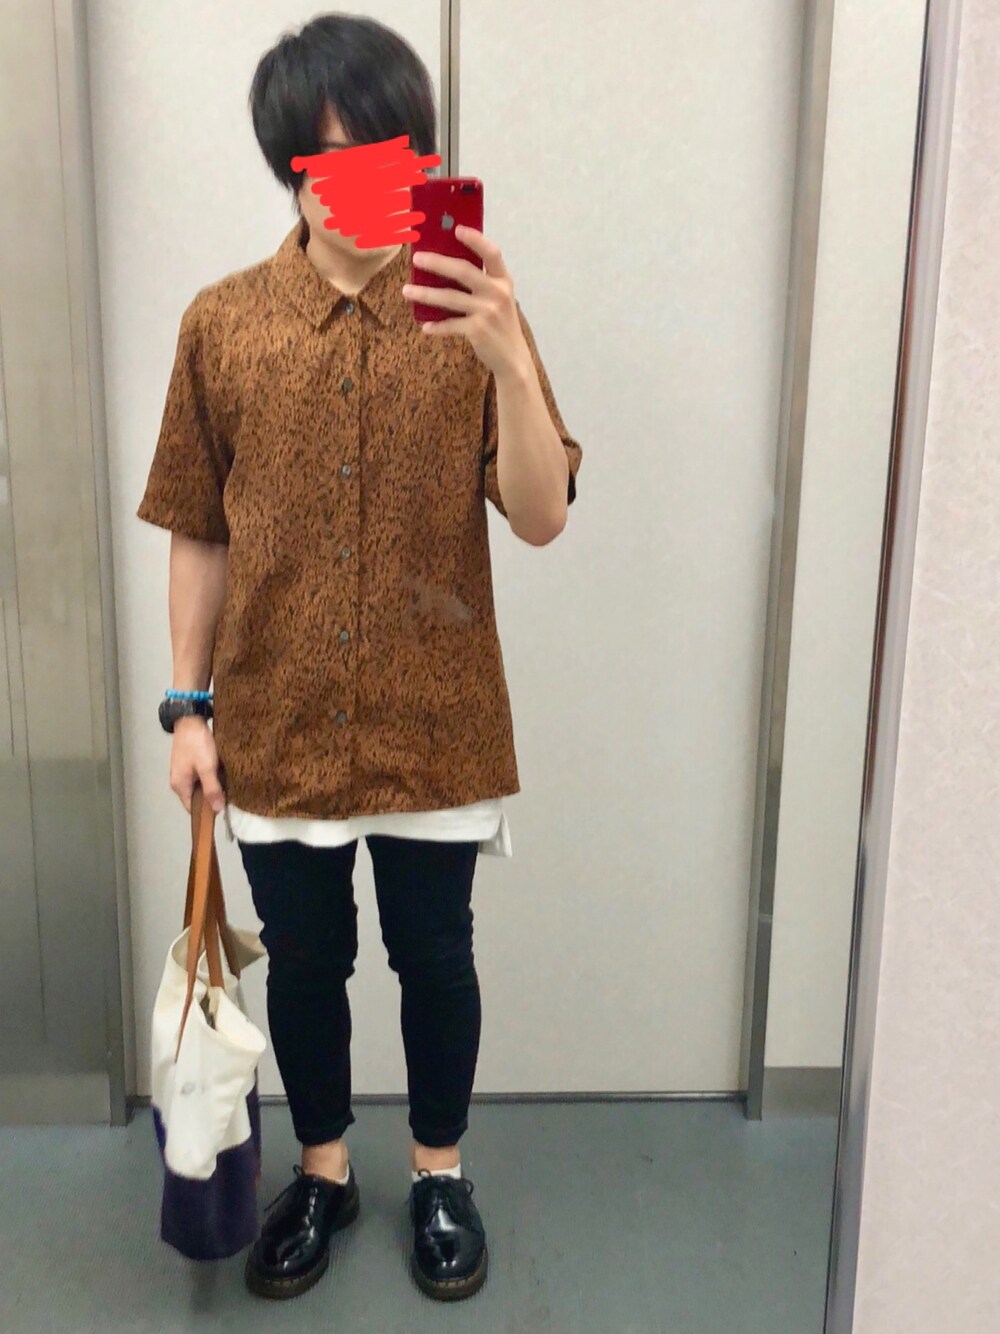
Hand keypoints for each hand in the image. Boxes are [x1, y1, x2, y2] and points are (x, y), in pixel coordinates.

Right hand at [170, 716, 225, 813]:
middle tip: (228, 796)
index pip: (192, 808)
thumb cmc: (197, 743)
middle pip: (196, 797)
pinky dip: (210, 776)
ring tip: (227, 785)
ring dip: (212, 786)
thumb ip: (212, 789)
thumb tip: (217, 810)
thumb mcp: (207, 767)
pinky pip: (200, 775)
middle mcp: (179, 780)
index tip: (222, 811)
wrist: (190, 719)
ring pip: (199, 786)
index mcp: (180, 785)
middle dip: (211, 798)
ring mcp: (183, 771)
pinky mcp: (189, 762)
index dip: (206, 812)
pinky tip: (221, 773)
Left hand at [401, 227, 530, 378]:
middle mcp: (497, 293)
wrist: (512, 358)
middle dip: (438, 263)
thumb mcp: (499, 299)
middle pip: (464, 271)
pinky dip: (437, 326)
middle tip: (417, 258)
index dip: (475, 240)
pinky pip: (450, 324)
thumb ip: (482, 283)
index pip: (492, 253)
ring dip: (425, 294)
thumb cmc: (500, 324)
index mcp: (503, 281)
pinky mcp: (477, 330)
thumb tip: (446, 265)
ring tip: (407, 291)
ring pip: (450, 298)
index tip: (456, 229)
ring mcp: (487, 312)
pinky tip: (425, 326)